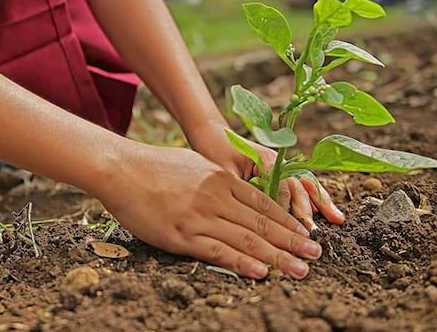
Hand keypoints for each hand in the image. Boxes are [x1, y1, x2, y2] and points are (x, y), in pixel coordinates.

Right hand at [97, 145, 322, 279]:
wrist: (121, 169)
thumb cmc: (155, 165)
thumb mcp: (194, 164)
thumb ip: (218, 180)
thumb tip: (236, 191)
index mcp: (221, 179)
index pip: (263, 204)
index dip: (288, 221)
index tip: (306, 234)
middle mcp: (216, 197)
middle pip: (262, 224)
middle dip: (292, 241)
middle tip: (316, 255)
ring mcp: (199, 216)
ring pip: (246, 240)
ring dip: (277, 256)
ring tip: (300, 269)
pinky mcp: (181, 235)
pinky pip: (217, 251)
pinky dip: (242, 263)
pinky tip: (261, 272)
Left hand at [186, 120, 344, 230]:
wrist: (212, 134)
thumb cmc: (214, 152)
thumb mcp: (223, 172)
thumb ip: (240, 189)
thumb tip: (251, 215)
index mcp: (265, 159)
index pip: (281, 187)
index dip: (285, 209)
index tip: (288, 229)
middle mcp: (278, 162)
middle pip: (298, 186)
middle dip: (307, 210)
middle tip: (313, 233)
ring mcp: (281, 165)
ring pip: (305, 185)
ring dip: (320, 203)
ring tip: (337, 219)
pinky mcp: (280, 172)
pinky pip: (301, 185)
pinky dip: (315, 198)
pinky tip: (329, 212)